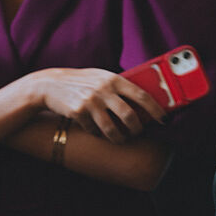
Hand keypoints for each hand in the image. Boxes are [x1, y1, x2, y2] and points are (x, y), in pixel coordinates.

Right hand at [19, 68, 164, 143]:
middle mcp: (104, 89)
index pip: (142, 95)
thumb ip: (119, 86)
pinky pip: (94, 130)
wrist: (50, 84)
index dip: (156, 109)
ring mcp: (90, 101)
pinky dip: (97, 133)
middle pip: (129, 115)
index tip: (164, 120)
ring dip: (119, 138)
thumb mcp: (101, 77)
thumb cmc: (82, 82)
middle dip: (137, 129)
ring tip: (121, 139)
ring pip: (112, 128)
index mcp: (114, 79)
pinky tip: (96, 131)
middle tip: (138, 133)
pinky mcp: (77, 112)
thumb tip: (145, 101)